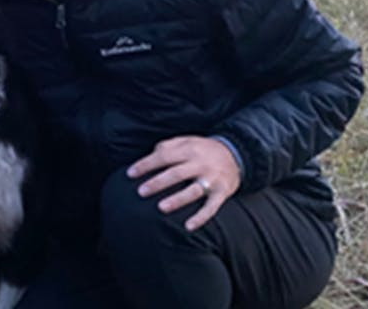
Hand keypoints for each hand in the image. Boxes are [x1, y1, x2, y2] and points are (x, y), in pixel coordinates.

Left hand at [126, 136, 240, 230]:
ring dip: (177, 199)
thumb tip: (152, 153)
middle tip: (140, 192)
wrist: (237, 154)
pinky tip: (188, 226)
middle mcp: (200, 164)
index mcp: (188, 149)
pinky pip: (212, 207)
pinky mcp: (222, 193)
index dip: (146, 164)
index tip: (130, 174)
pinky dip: (201, 217)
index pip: (164, 156)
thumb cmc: (204, 149)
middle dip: (158, 182)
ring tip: (161, 208)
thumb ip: (169, 145)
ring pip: (193, 190)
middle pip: (176, 173)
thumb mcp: (188, 140)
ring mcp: (211, 179)